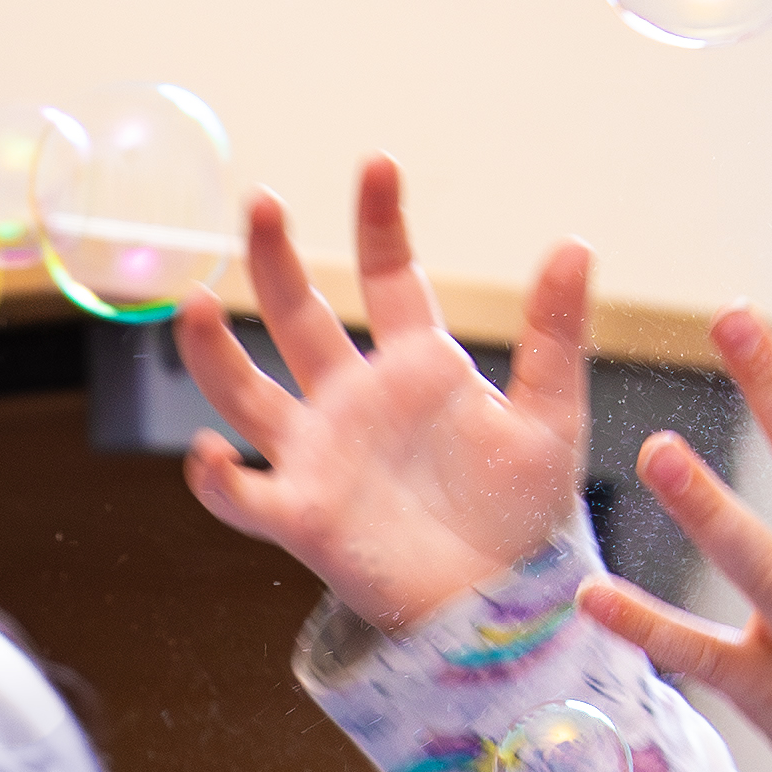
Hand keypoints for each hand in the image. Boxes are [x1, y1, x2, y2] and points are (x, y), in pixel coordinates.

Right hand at [166, 160, 596, 632]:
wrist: (508, 607)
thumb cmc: (524, 515)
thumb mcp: (551, 416)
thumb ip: (556, 333)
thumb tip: (575, 243)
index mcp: (416, 367)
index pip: (388, 277)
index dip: (381, 222)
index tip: (378, 165)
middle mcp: (355, 401)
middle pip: (300, 316)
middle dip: (277, 260)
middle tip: (264, 204)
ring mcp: (322, 455)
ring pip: (247, 394)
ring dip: (214, 353)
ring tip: (197, 305)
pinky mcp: (304, 517)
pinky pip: (244, 495)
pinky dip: (215, 478)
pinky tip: (205, 454)